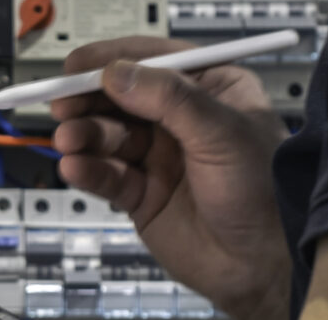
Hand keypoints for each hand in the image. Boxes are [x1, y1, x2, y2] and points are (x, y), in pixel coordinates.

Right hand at [51, 36, 291, 319]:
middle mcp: (180, 120)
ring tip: (69, 140)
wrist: (265, 266)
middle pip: (120, 96)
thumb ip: (170, 98)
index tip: (77, 66)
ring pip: (108, 135)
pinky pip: (106, 174)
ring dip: (84, 134)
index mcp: (209, 90)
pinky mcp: (142, 194)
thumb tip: (117, 72)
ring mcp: (159, 157)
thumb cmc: (266, 192)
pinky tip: (76, 167)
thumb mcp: (222, 132)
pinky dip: (87, 169)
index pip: (153, 61)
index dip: (112, 59)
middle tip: (62, 102)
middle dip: (88, 99)